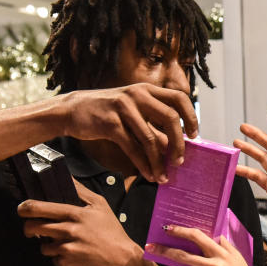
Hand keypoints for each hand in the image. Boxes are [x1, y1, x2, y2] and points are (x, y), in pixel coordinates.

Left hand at [19, 181, 142, 265]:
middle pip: (34, 227)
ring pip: (43, 246)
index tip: (22, 208)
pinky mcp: (68, 263)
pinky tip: (71, 255)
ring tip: (61, 243)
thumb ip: (81, 191)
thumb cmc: (111, 231)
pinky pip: (54, 260)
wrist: (121, 259)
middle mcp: (69, 230)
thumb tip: (67, 177)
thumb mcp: (100, 205)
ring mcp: (67, 248)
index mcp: (75, 214)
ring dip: (48, 245)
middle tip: (32, 229)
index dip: (26, 207)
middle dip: (28, 228)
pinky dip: (60, 258)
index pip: (41, 208)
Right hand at [61, 84, 197, 183]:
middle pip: (170, 117)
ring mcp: (124, 107)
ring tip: (163, 176)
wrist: (72, 110)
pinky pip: (132, 147)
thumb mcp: (132, 114)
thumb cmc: (106, 112)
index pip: (179, 98)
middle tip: (180, 161)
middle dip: (179, 143)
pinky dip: (143, 164)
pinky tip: (148, 174)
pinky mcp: (110, 123)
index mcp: (147, 90)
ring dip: (159, 161)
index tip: (194, 135)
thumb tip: (174, 146)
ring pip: (151, 138)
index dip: (191, 116)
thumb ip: (153, 127)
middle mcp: (138, 94)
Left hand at [145, 225, 266, 265]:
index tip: (168, 228)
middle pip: (183, 255)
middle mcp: (215, 265)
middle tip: (151, 247)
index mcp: (223, 253)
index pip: (198, 237)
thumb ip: (225, 247)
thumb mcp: (238, 260)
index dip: (181, 231)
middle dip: (165, 250)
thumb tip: (215, 235)